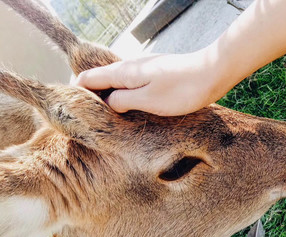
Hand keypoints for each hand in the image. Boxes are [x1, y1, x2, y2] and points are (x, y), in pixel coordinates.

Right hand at [75, 51, 219, 115]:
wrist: (212, 73)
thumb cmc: (182, 89)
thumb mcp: (148, 100)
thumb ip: (122, 101)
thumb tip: (107, 103)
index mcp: (123, 72)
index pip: (87, 79)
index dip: (76, 94)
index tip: (73, 113)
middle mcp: (130, 66)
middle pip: (100, 79)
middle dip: (92, 97)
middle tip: (90, 121)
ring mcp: (143, 68)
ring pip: (116, 82)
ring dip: (110, 98)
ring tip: (108, 119)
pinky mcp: (155, 73)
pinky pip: (131, 84)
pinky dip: (125, 95)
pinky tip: (130, 109)